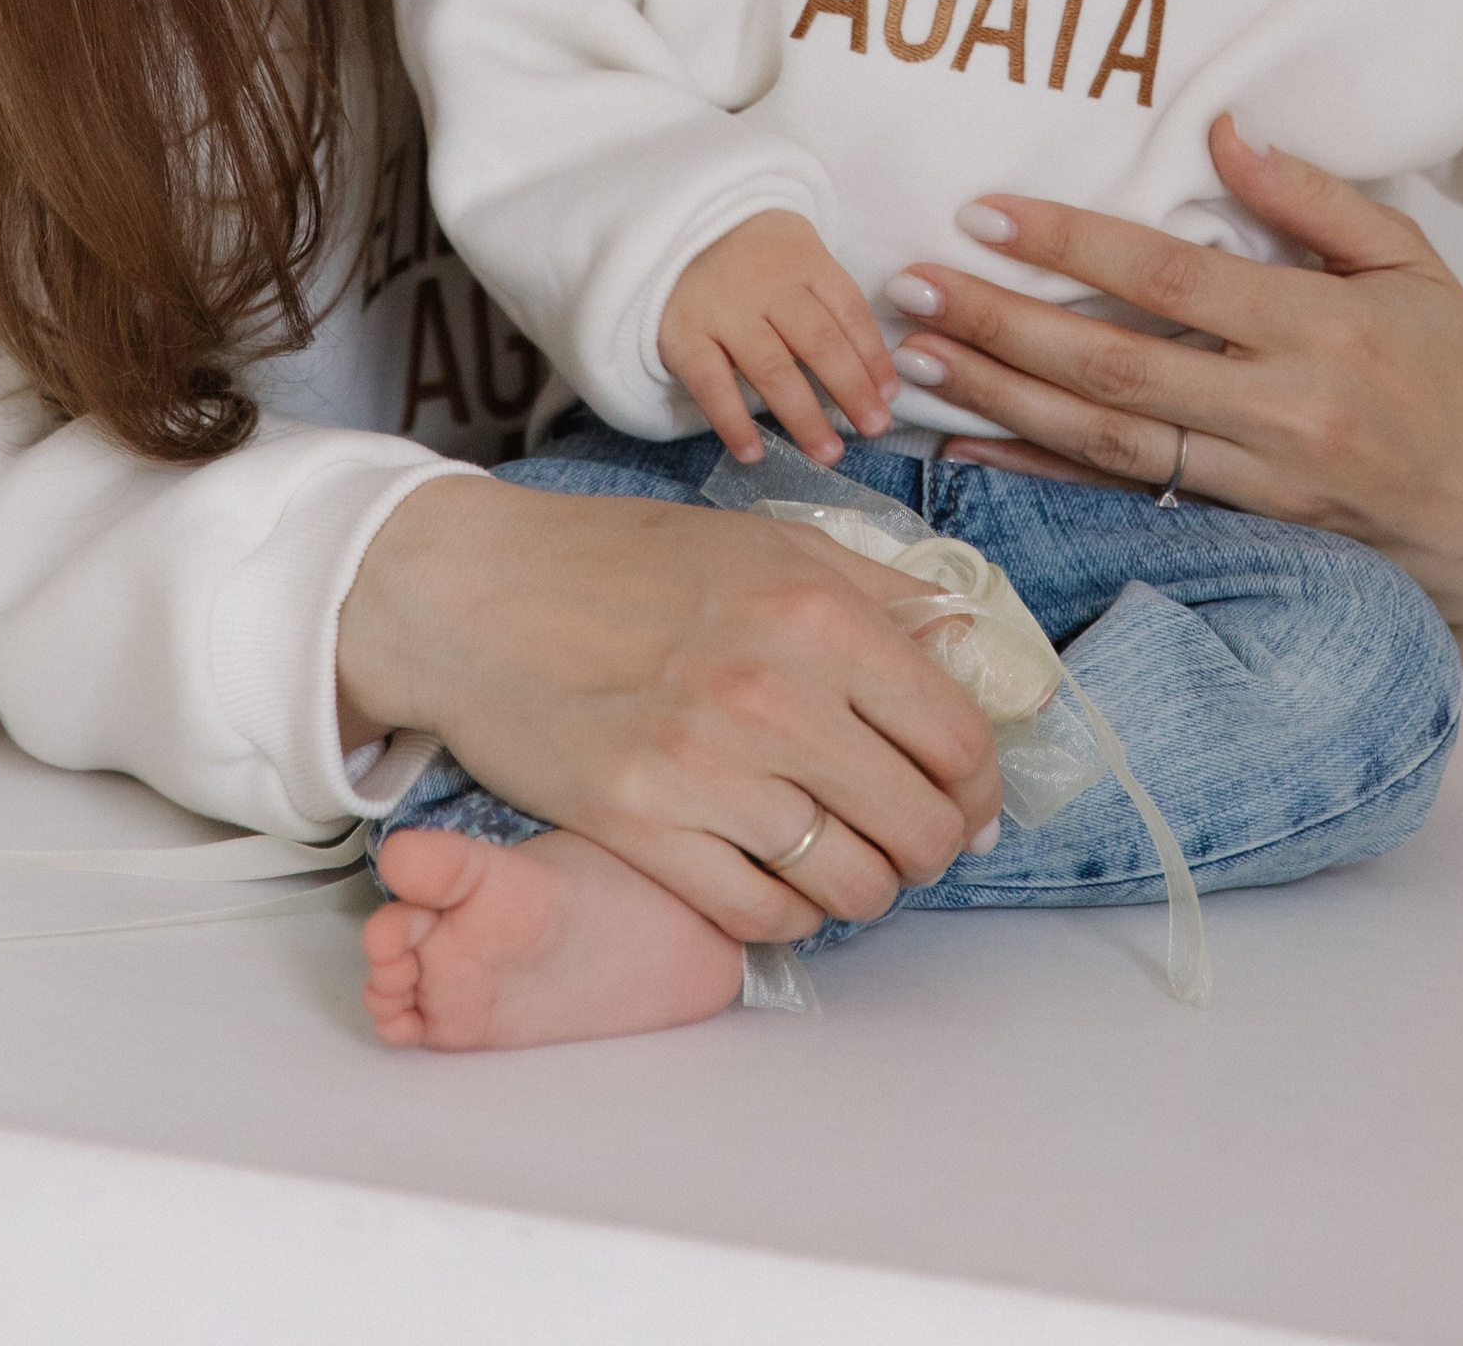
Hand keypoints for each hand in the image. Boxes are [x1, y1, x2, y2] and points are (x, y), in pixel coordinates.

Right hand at [335, 471, 998, 942]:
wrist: (481, 595)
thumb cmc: (629, 563)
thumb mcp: (771, 546)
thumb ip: (881, 597)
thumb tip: (973, 654)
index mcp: (817, 614)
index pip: (956, 736)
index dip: (981, 784)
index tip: (971, 799)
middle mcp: (773, 694)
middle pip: (918, 822)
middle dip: (935, 844)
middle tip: (917, 838)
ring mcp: (704, 769)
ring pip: (850, 883)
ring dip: (869, 886)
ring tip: (853, 861)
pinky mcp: (640, 829)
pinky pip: (763, 916)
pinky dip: (795, 915)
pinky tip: (786, 881)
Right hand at [659, 209, 896, 466]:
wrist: (682, 226)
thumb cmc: (758, 258)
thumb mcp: (802, 260)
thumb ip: (833, 308)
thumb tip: (875, 378)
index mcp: (805, 263)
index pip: (849, 311)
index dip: (873, 356)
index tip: (889, 397)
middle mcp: (768, 286)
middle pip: (818, 341)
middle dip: (850, 389)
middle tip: (874, 428)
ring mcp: (724, 311)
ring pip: (772, 367)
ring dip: (804, 416)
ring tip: (827, 453)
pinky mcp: (683, 335)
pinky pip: (711, 384)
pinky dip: (733, 422)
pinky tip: (754, 454)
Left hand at [889, 116, 1462, 632]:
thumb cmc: (1455, 366)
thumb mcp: (1409, 261)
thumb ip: (1313, 198)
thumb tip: (1223, 132)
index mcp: (1320, 328)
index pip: (1172, 278)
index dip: (1074, 245)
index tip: (986, 212)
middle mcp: (1281, 412)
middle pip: (1117, 368)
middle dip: (1004, 325)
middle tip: (911, 286)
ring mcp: (1257, 485)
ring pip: (1107, 444)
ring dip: (1002, 400)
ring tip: (919, 358)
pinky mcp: (1241, 536)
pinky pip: (1125, 506)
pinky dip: (1043, 479)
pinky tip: (972, 452)